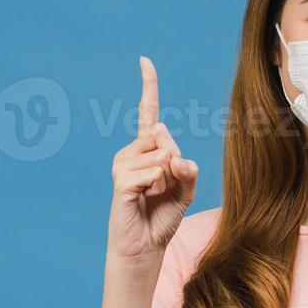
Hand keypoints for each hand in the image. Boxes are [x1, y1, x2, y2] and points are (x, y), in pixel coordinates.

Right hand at [108, 56, 197, 260]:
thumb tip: (173, 154)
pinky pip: (153, 172)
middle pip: (167, 138)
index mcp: (146, 149)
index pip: (148, 113)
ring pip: (162, 156)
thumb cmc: (163, 217)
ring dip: (168, 180)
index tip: (144, 60)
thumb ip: (187, 170)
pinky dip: (158, 186)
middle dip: (177, 165)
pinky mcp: (120, 181)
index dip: (149, 87)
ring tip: (153, 196)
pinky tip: (145, 199)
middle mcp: (131, 152)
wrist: (144, 247)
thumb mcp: (186, 191)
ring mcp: (122, 165)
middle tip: (164, 189)